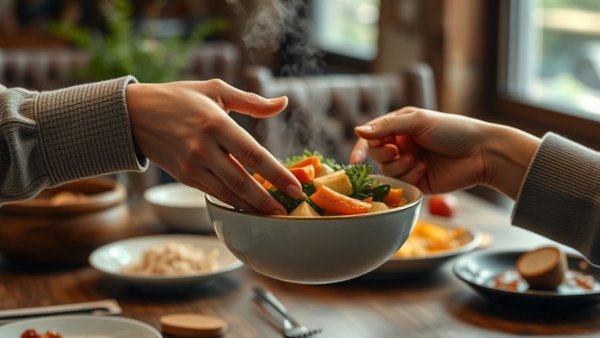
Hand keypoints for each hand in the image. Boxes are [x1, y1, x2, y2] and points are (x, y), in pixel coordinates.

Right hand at [126, 79, 302, 213]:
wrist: (132, 114)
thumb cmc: (178, 98)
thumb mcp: (215, 91)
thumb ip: (251, 101)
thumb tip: (283, 104)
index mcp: (215, 123)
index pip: (253, 155)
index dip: (277, 175)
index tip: (296, 188)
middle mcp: (203, 148)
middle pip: (243, 181)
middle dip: (268, 200)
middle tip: (288, 210)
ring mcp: (191, 165)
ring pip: (228, 193)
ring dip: (252, 207)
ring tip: (272, 214)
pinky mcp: (184, 177)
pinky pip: (213, 193)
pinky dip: (232, 202)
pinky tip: (248, 206)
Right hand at [350, 107, 539, 198]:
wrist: (482, 153)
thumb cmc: (453, 130)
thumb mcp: (418, 121)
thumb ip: (387, 126)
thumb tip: (357, 131)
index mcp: (401, 127)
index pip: (372, 136)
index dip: (362, 147)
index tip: (355, 160)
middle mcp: (403, 145)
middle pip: (377, 154)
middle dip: (384, 153)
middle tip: (397, 149)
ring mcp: (410, 164)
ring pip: (387, 170)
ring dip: (399, 165)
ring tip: (417, 160)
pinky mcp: (418, 182)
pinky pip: (402, 183)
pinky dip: (409, 176)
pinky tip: (424, 170)